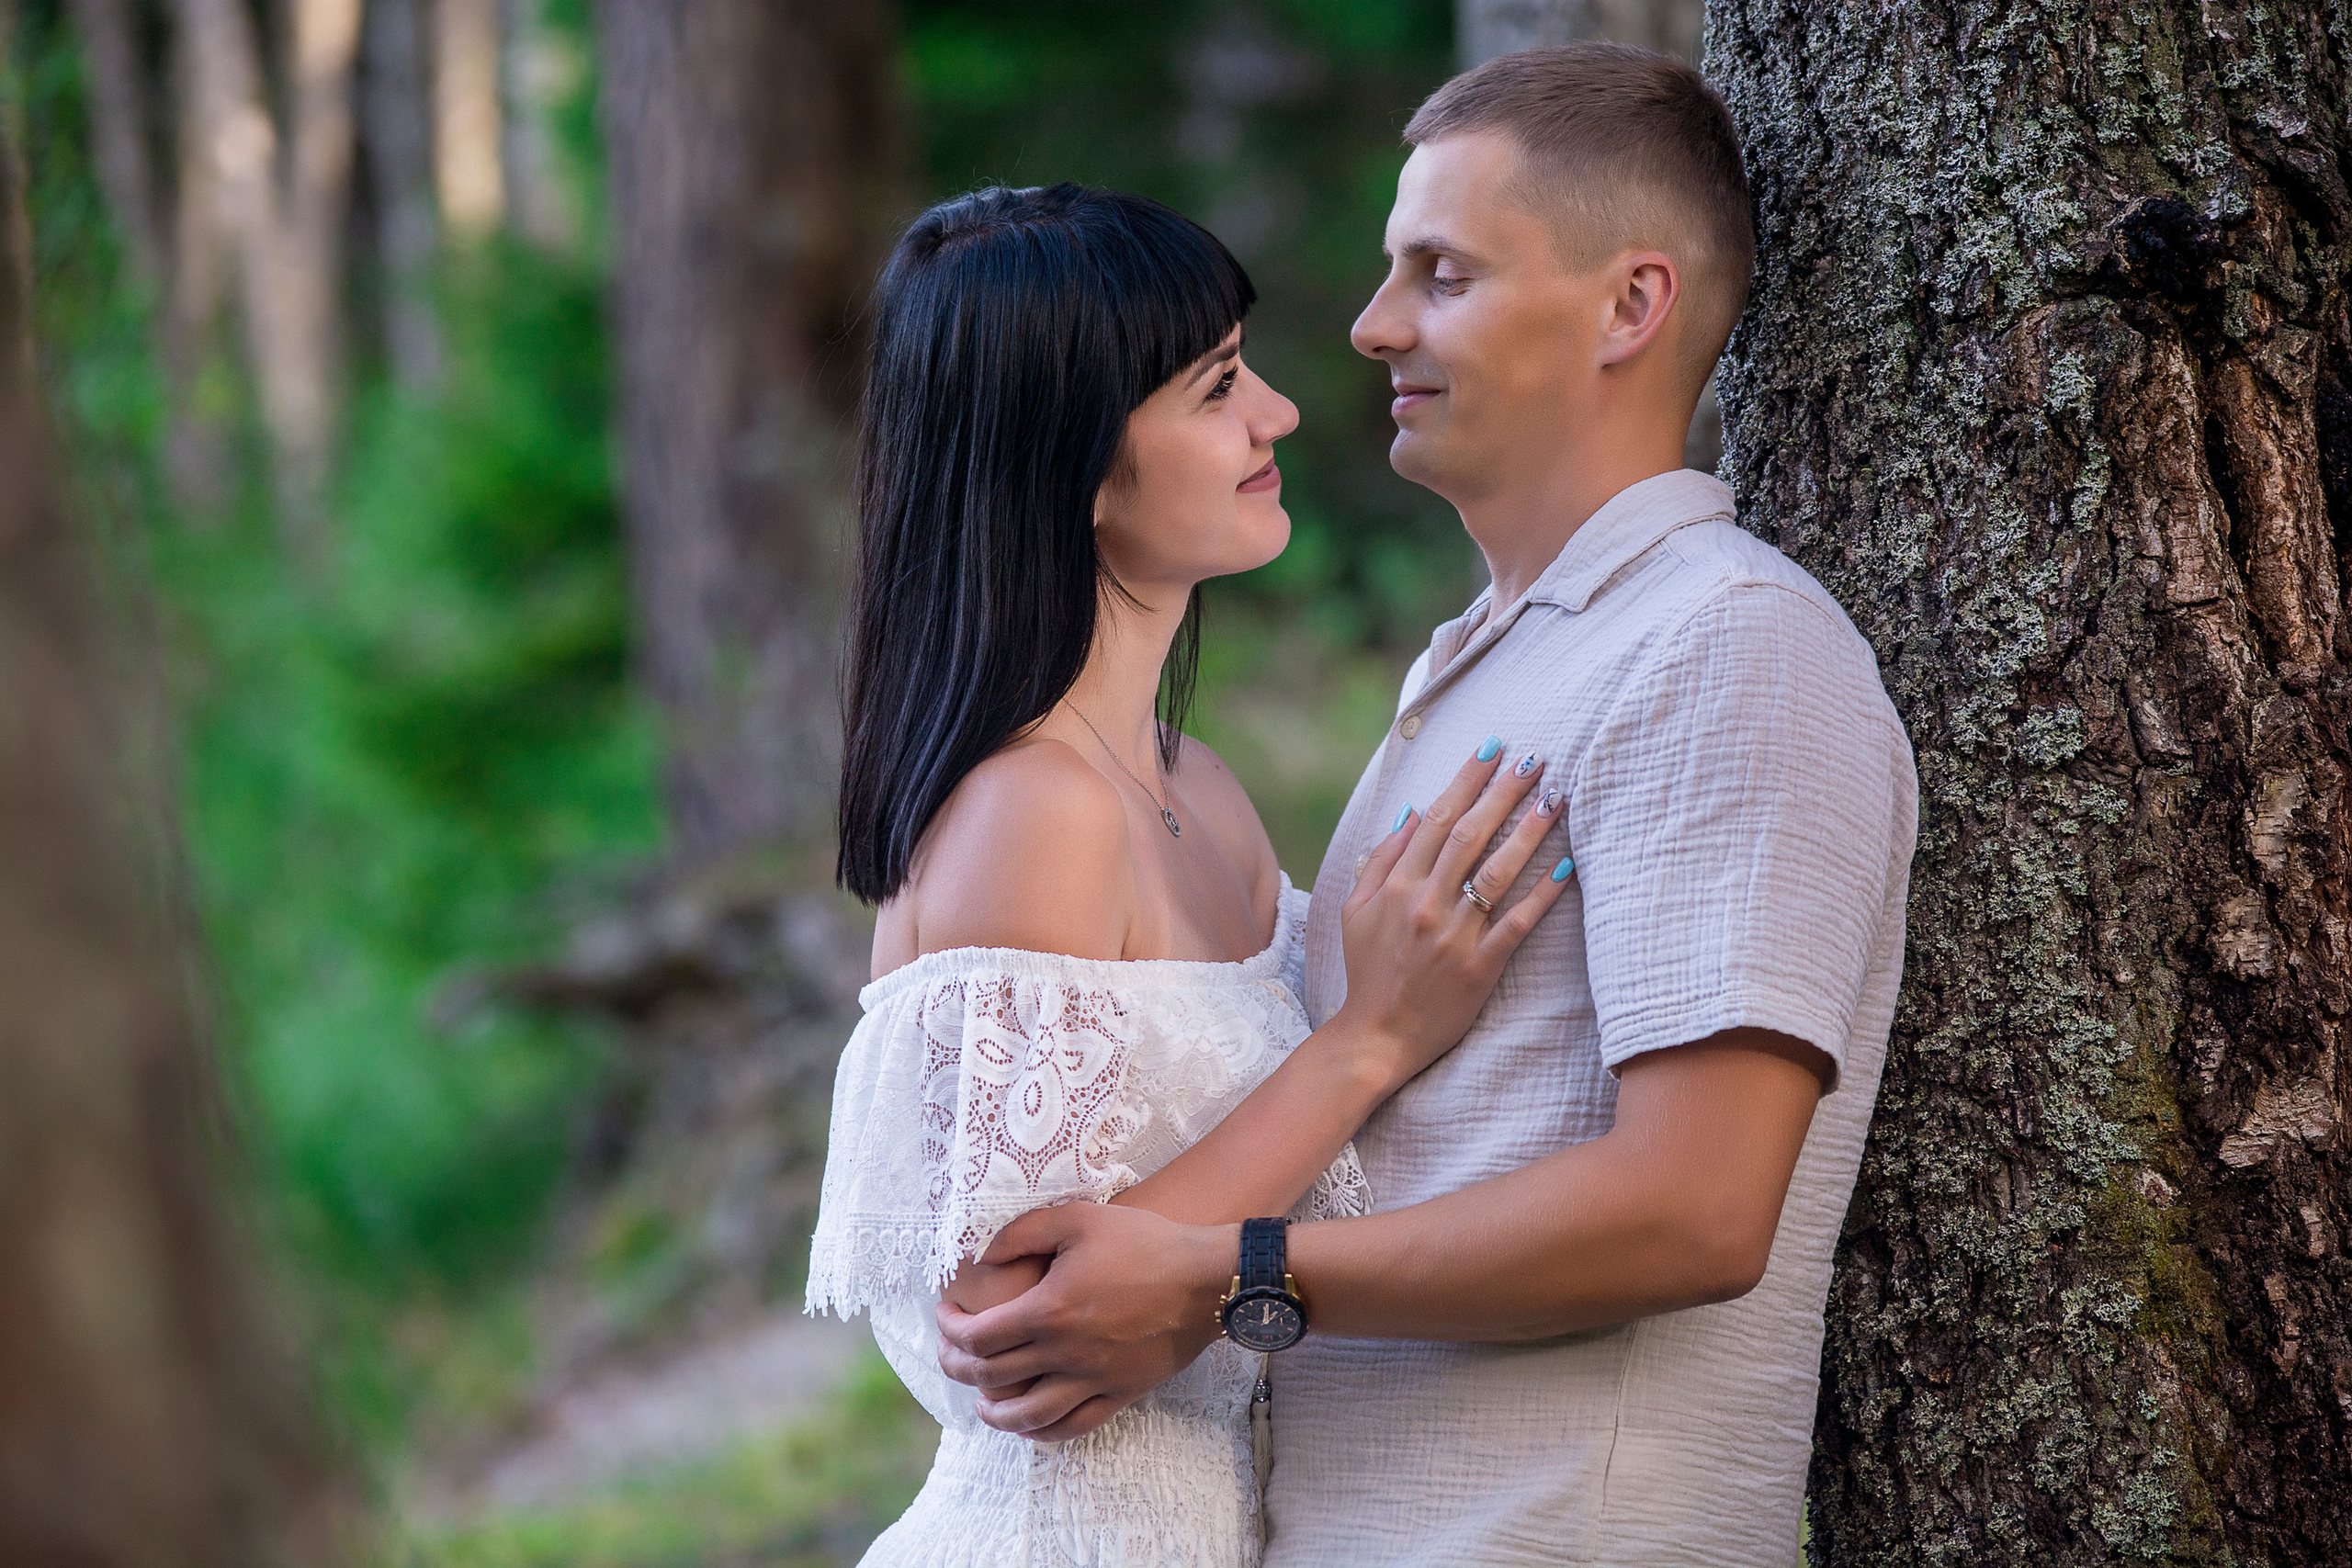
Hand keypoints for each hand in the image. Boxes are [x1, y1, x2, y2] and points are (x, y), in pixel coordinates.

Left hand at [935, 1202, 1232, 1442]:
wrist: (1207, 1277)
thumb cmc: (1143, 1242)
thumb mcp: (1077, 1218)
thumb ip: (1022, 1233)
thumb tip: (982, 1258)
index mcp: (1048, 1311)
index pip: (978, 1337)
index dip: (950, 1330)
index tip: (944, 1317)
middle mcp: (1065, 1353)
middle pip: (992, 1377)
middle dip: (958, 1368)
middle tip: (948, 1354)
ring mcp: (1093, 1380)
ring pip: (1028, 1416)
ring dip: (994, 1413)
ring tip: (982, 1401)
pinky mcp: (1120, 1394)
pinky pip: (1073, 1427)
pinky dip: (1042, 1432)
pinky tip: (1030, 1425)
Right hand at [1335, 737, 1570, 1082]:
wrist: (1377, 1037)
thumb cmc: (1368, 971)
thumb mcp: (1356, 910)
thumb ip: (1381, 860)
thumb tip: (1411, 814)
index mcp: (1397, 886)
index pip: (1438, 819)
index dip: (1467, 780)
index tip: (1492, 749)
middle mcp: (1426, 904)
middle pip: (1472, 836)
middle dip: (1505, 792)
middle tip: (1536, 759)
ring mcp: (1455, 936)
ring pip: (1498, 872)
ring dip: (1530, 832)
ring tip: (1556, 799)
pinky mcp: (1481, 967)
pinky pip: (1517, 923)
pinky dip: (1542, 895)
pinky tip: (1567, 868)